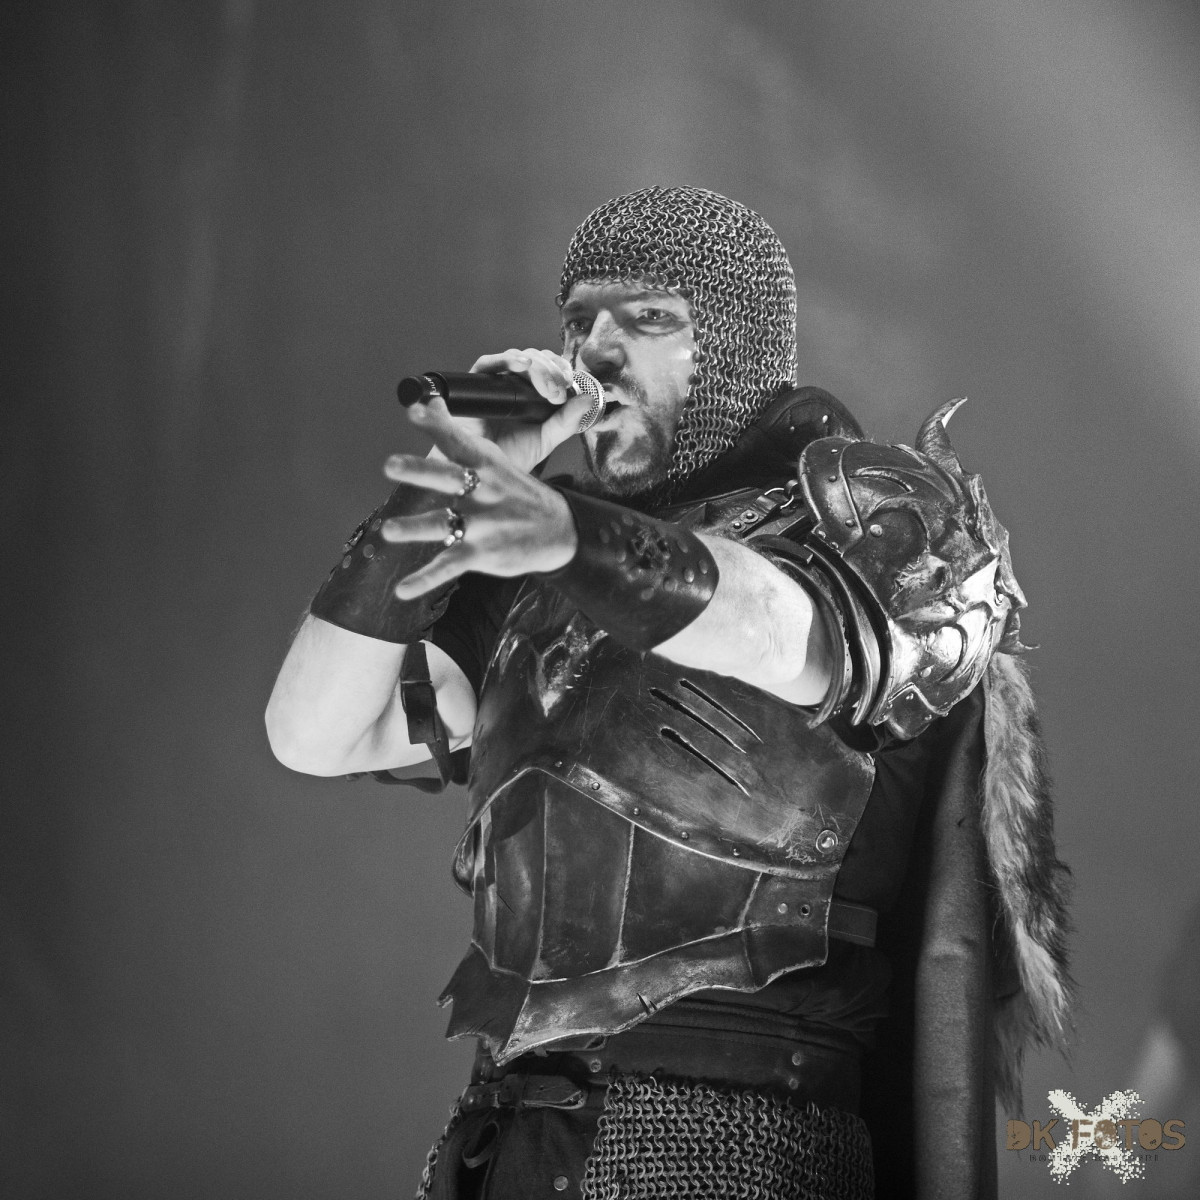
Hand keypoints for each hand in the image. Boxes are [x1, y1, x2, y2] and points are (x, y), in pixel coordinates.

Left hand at [382, 396, 577, 597]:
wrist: (558, 530)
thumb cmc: (516, 491)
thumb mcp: (493, 459)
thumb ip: (456, 436)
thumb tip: (428, 399)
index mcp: (485, 466)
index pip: (457, 440)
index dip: (436, 424)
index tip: (415, 409)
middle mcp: (483, 492)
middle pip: (448, 478)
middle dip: (420, 471)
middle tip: (390, 464)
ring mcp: (482, 524)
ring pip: (443, 524)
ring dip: (414, 528)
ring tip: (387, 530)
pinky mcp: (481, 554)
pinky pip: (448, 567)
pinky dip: (424, 580)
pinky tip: (402, 590)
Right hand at [437, 347, 594, 474]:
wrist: (483, 473)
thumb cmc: (511, 457)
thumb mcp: (547, 440)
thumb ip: (568, 421)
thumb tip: (588, 399)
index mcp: (532, 394)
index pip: (549, 366)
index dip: (560, 367)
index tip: (570, 381)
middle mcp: (514, 385)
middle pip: (535, 358)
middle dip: (551, 369)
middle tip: (559, 390)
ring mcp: (496, 383)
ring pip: (517, 357)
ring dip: (537, 366)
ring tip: (547, 387)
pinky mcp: (475, 385)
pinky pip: (488, 363)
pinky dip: (507, 359)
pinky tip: (522, 365)